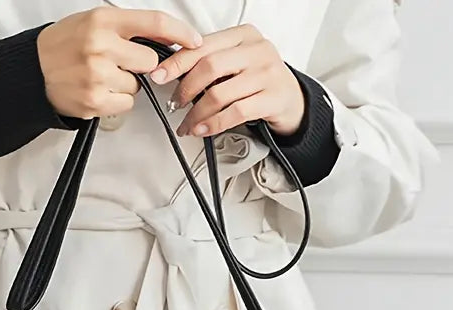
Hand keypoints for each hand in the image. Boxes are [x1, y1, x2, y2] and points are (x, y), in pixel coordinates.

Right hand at [37, 8, 201, 119]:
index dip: (180, 33)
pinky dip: (117, 101)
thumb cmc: (64, 46)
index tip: (195, 41)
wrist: (33, 70)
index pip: (154, 24)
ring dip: (126, 84)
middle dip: (141, 65)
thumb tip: (166, 38)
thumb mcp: (94, 22)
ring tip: (102, 77)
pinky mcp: (95, 100)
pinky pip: (125, 104)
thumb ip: (128, 28)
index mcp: (103, 21)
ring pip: (137, 86)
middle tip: (120, 63)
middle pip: (150, 61)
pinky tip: (99, 91)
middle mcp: (101, 46)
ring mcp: (97, 75)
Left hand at [150, 24, 304, 137]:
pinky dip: (214, 124)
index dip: (177, 62)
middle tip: (174, 105)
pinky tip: (203, 130)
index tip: (159, 76)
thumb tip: (172, 72)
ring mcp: (267, 73)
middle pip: (209, 67)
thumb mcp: (236, 64)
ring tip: (188, 125)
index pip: (202, 45)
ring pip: (219, 94)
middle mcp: (257, 49)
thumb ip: (211, 62)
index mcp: (244, 35)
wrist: (292, 101)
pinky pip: (235, 113)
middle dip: (185, 90)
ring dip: (197, 114)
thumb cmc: (259, 82)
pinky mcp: (272, 98)